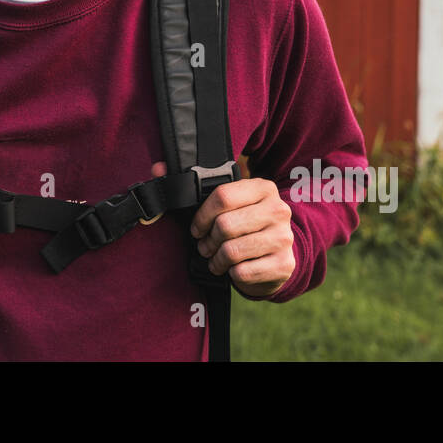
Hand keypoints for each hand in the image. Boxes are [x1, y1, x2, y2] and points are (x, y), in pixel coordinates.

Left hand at [152, 160, 295, 296]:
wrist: (278, 254)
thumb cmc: (245, 225)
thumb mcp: (227, 204)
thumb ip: (192, 185)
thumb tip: (157, 168)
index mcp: (263, 188)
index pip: (222, 196)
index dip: (202, 216)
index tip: (196, 227)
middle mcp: (278, 210)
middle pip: (225, 225)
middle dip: (208, 240)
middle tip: (205, 246)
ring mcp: (283, 238)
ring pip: (232, 251)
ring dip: (217, 259)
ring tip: (216, 259)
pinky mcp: (284, 264)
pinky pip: (243, 272)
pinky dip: (231, 274)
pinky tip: (233, 269)